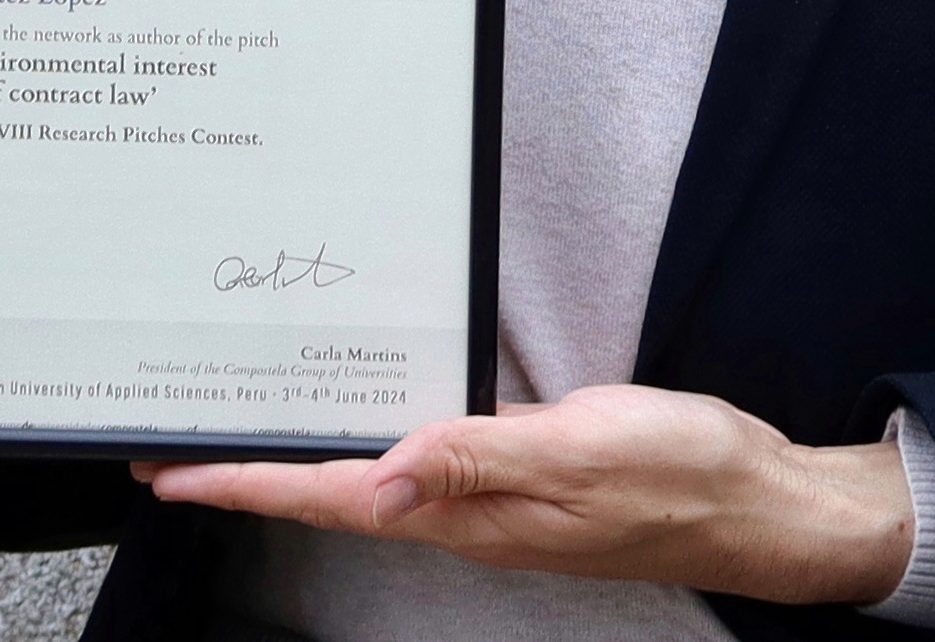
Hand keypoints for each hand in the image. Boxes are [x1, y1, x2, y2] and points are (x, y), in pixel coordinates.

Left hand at [130, 384, 911, 605]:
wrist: (762, 503)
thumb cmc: (682, 475)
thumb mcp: (585, 451)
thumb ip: (481, 457)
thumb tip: (381, 474)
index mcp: (468, 514)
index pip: (332, 498)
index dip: (248, 485)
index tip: (173, 474)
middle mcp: (467, 515)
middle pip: (334, 494)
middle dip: (250, 474)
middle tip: (172, 453)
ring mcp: (494, 502)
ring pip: (372, 481)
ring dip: (301, 461)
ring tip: (237, 438)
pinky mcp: (522, 479)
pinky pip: (423, 463)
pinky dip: (371, 441)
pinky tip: (360, 420)